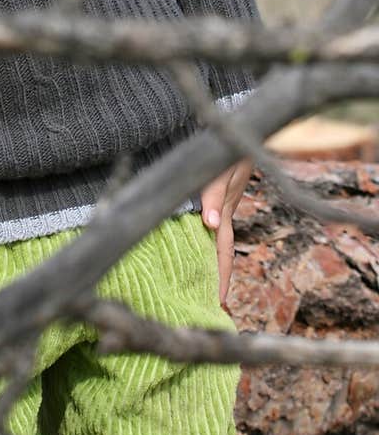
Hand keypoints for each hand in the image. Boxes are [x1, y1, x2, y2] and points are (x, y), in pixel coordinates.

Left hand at [200, 158, 252, 310]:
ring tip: (198, 283)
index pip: (222, 253)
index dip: (220, 278)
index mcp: (224, 214)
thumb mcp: (220, 171)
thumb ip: (215, 196)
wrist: (240, 129)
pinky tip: (194, 243)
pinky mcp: (216, 195)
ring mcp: (221, 206)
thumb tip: (211, 225)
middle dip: (216, 278)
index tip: (217, 303)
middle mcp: (223, 214)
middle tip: (208, 305)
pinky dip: (204, 239)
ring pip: (215, 240)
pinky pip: (210, 224)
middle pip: (219, 252)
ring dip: (209, 260)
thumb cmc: (227, 150)